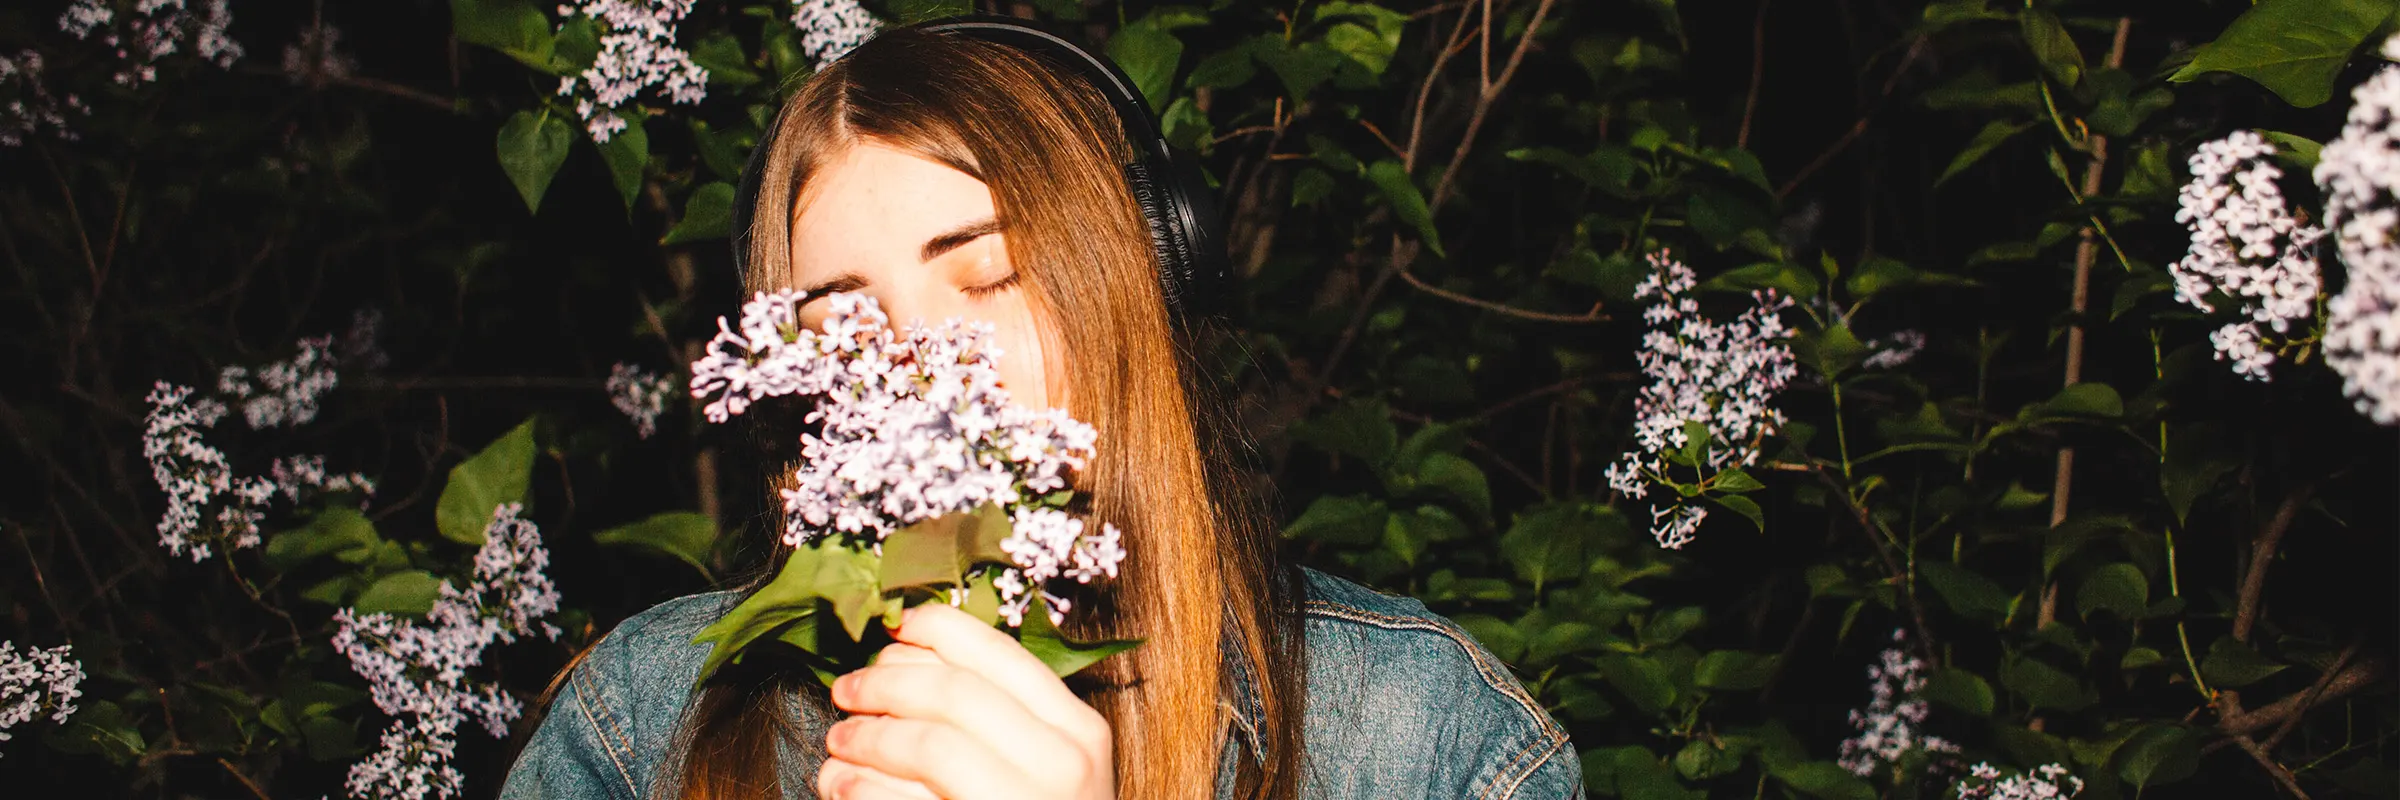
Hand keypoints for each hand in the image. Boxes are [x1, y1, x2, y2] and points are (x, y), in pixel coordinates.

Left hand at [816, 603, 1115, 799]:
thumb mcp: (1047, 765)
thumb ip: (1003, 713)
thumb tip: (911, 647)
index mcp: (1078, 732)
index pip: (997, 654)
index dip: (933, 630)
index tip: (892, 630)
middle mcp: (1059, 767)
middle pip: (952, 693)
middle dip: (885, 682)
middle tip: (847, 690)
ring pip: (925, 744)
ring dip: (864, 737)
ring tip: (839, 744)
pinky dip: (858, 789)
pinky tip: (843, 788)